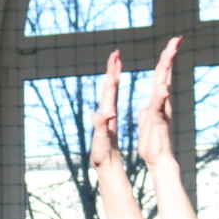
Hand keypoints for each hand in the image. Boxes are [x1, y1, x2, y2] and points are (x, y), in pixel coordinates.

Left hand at [91, 49, 123, 169]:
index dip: (113, 73)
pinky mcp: (110, 120)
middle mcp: (105, 111)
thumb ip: (102, 127)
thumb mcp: (102, 141)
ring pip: (110, 91)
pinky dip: (114, 89)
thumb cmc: (102, 156)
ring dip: (113, 76)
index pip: (109, 89)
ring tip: (116, 62)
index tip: (115, 57)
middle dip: (112, 69)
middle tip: (116, 53)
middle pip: (109, 86)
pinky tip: (115, 84)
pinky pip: (113, 99)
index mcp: (105, 113)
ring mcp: (107, 115)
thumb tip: (104, 113)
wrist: (103, 165)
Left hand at [137, 38, 180, 167]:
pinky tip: (163, 89)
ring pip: (163, 87)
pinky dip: (161, 99)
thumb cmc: (153, 143)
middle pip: (164, 75)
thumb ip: (148, 112)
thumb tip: (147, 107)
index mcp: (157, 101)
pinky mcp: (158, 123)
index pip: (160, 76)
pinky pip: (159, 109)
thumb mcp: (147, 123)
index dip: (164, 60)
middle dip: (169, 56)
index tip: (171, 43)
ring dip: (166, 71)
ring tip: (170, 53)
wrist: (158, 160)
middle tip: (176, 38)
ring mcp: (161, 112)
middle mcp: (162, 103)